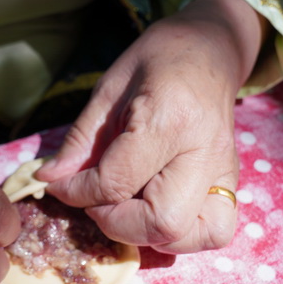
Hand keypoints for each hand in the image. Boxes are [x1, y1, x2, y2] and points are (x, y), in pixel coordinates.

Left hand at [36, 0, 266, 253]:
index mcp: (169, 119)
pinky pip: (214, 231)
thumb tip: (51, 180)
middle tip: (98, 201)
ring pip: (189, 235)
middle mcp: (203, 152)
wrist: (211, 48)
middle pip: (161, 222)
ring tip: (127, 207)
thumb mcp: (109, 88)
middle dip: (116, 223)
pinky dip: (180, 235)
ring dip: (148, 234)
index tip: (60, 185)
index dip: (77, 193)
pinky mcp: (231, 182)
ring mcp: (224, 171)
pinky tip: (156, 211)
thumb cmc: (158, 59)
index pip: (116, 182)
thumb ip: (81, 139)